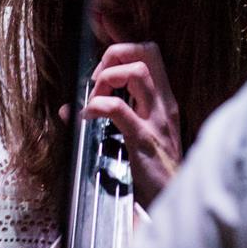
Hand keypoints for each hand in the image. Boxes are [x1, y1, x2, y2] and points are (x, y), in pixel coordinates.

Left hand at [86, 41, 181, 206]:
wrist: (175, 202)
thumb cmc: (157, 174)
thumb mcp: (141, 138)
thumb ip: (114, 117)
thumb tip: (71, 108)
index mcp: (164, 101)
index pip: (150, 53)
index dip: (122, 45)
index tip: (101, 55)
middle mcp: (164, 104)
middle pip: (146, 51)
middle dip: (116, 54)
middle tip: (98, 79)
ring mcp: (156, 121)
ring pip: (137, 72)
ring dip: (108, 78)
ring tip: (94, 98)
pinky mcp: (144, 140)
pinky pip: (117, 109)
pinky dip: (96, 106)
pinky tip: (86, 117)